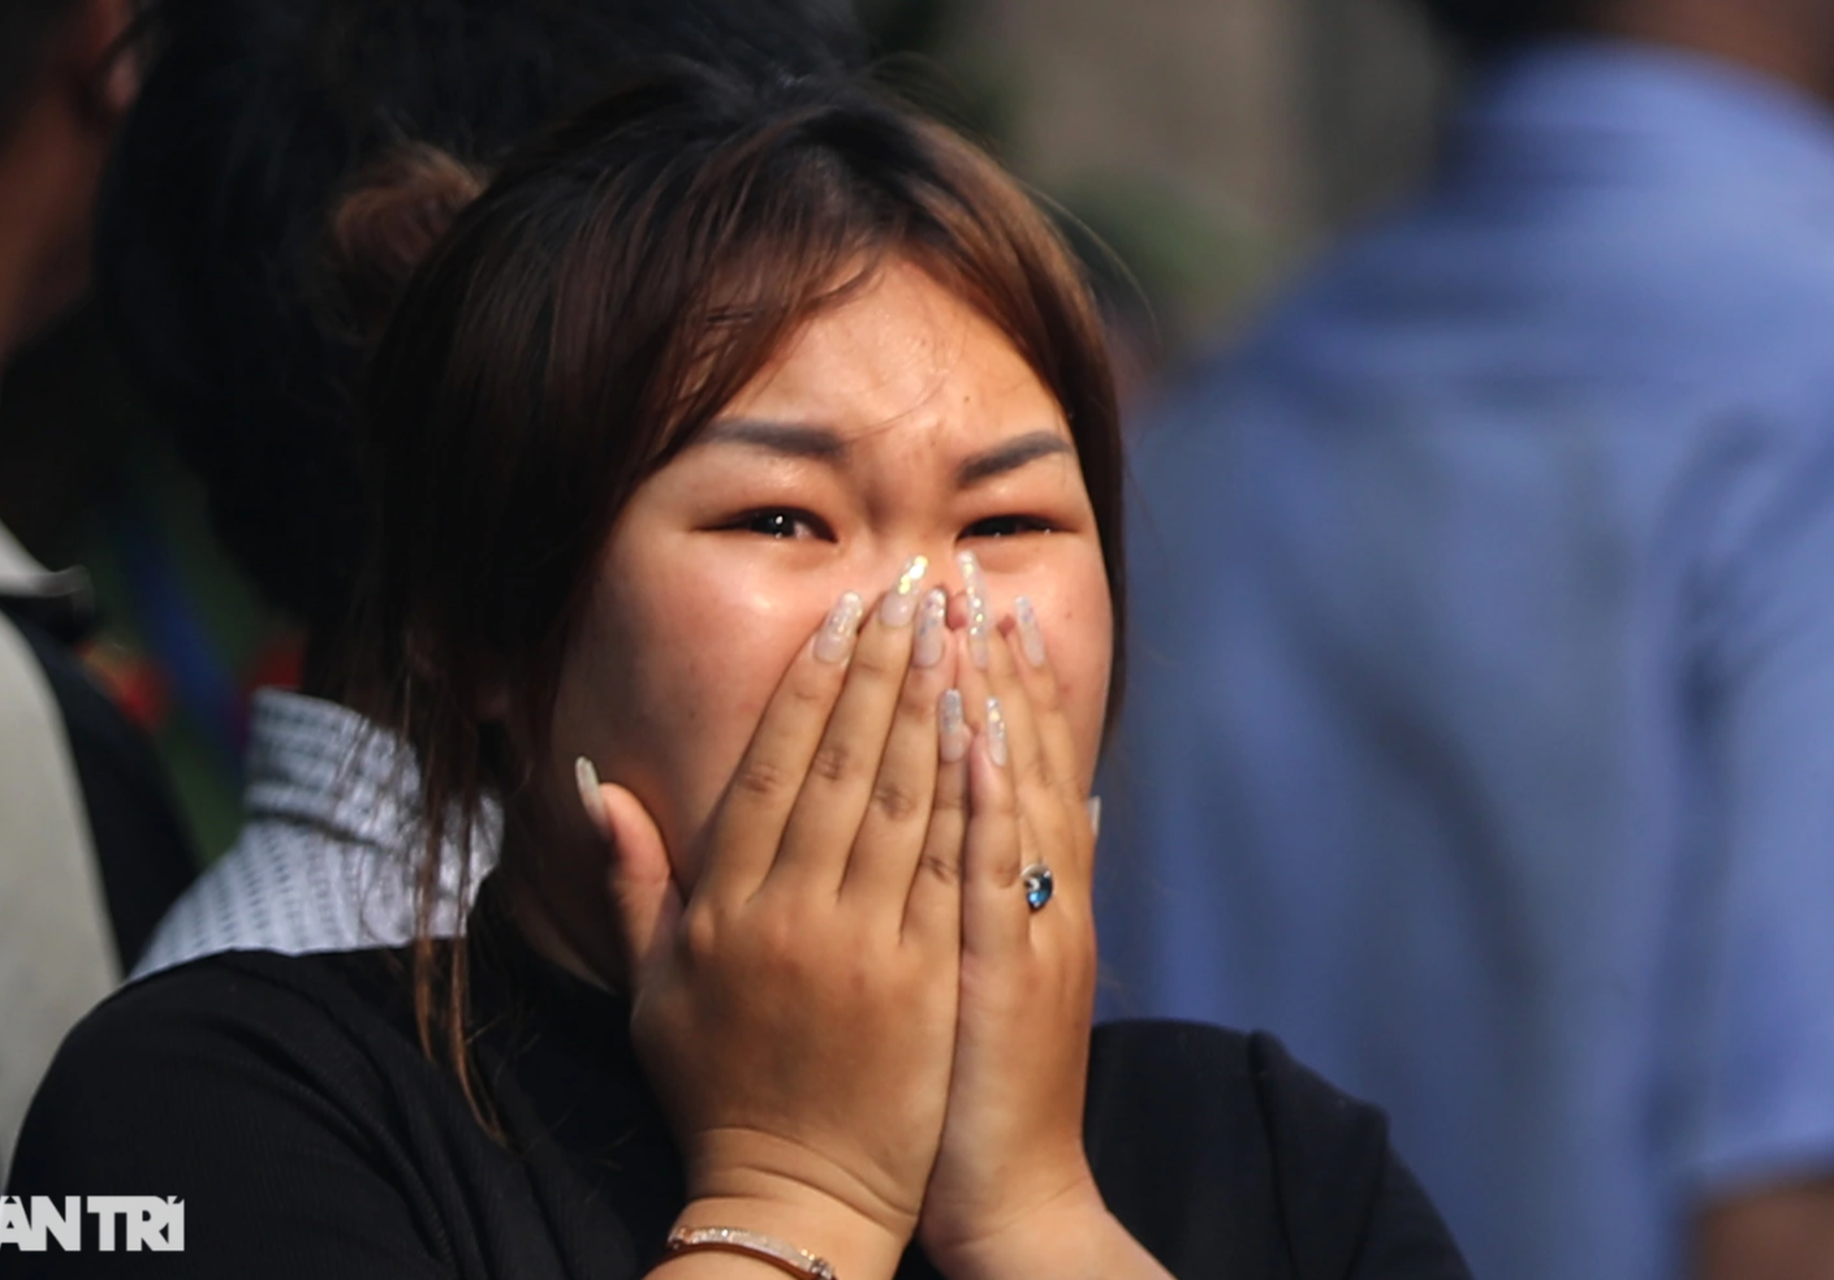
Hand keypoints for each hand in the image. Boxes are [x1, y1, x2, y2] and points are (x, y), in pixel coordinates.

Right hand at [600, 569, 966, 1278]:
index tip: (843, 616)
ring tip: (959, 633)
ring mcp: (867, 947)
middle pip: (844, 766)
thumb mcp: (651, 986)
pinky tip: (990, 733)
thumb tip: (593, 780)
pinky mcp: (929, 981)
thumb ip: (629, 878)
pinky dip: (972, 795)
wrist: (793, 1195)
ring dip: (934, 708)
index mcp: (725, 910)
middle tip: (915, 591)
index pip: (772, 769)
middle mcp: (793, 915)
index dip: (811, 684)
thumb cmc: (716, 1088)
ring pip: (904, 802)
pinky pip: (954, 869)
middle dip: (884, 669)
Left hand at [918, 559, 1154, 1279]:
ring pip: (1017, 794)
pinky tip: (970, 732)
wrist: (1012, 1193)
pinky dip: (989, 797)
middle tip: (967, 572)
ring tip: (970, 616)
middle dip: (997, 662)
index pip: (1025, 763)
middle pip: (1027, 758)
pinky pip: (996, 868)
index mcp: (1040, 891)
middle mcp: (1046, 896)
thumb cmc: (988, 1082)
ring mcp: (1033, 930)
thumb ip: (1042, 882)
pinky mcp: (1006, 973)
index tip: (979, 600)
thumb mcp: (1021, 967)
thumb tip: (1079, 801)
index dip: (1007, 680)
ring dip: (995, 701)